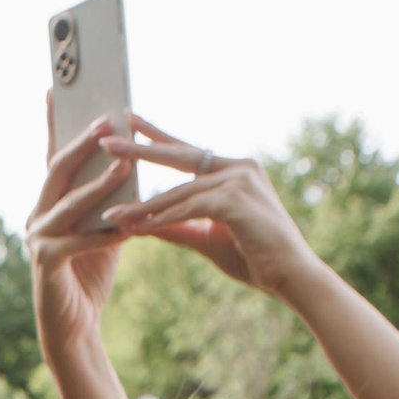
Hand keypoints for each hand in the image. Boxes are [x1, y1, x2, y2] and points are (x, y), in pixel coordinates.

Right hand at [28, 105, 136, 357]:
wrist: (74, 327)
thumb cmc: (90, 275)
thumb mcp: (106, 227)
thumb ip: (113, 199)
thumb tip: (131, 160)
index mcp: (49, 203)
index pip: (54, 155)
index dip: (56, 123)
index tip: (58, 88)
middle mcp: (37, 216)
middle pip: (57, 171)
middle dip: (82, 144)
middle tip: (108, 121)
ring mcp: (37, 240)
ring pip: (68, 204)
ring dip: (98, 184)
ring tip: (125, 165)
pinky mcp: (46, 265)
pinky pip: (78, 242)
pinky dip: (104, 234)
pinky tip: (128, 226)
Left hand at [97, 119, 320, 299]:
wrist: (291, 278)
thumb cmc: (254, 257)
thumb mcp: (207, 238)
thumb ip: (178, 226)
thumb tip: (143, 223)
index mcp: (235, 171)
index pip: (188, 151)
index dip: (158, 137)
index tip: (129, 121)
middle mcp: (239, 168)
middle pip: (180, 156)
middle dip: (140, 148)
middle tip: (106, 140)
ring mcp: (240, 181)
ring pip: (179, 191)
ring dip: (143, 204)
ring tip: (111, 211)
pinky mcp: (236, 201)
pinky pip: (188, 208)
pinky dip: (161, 219)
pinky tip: (137, 227)